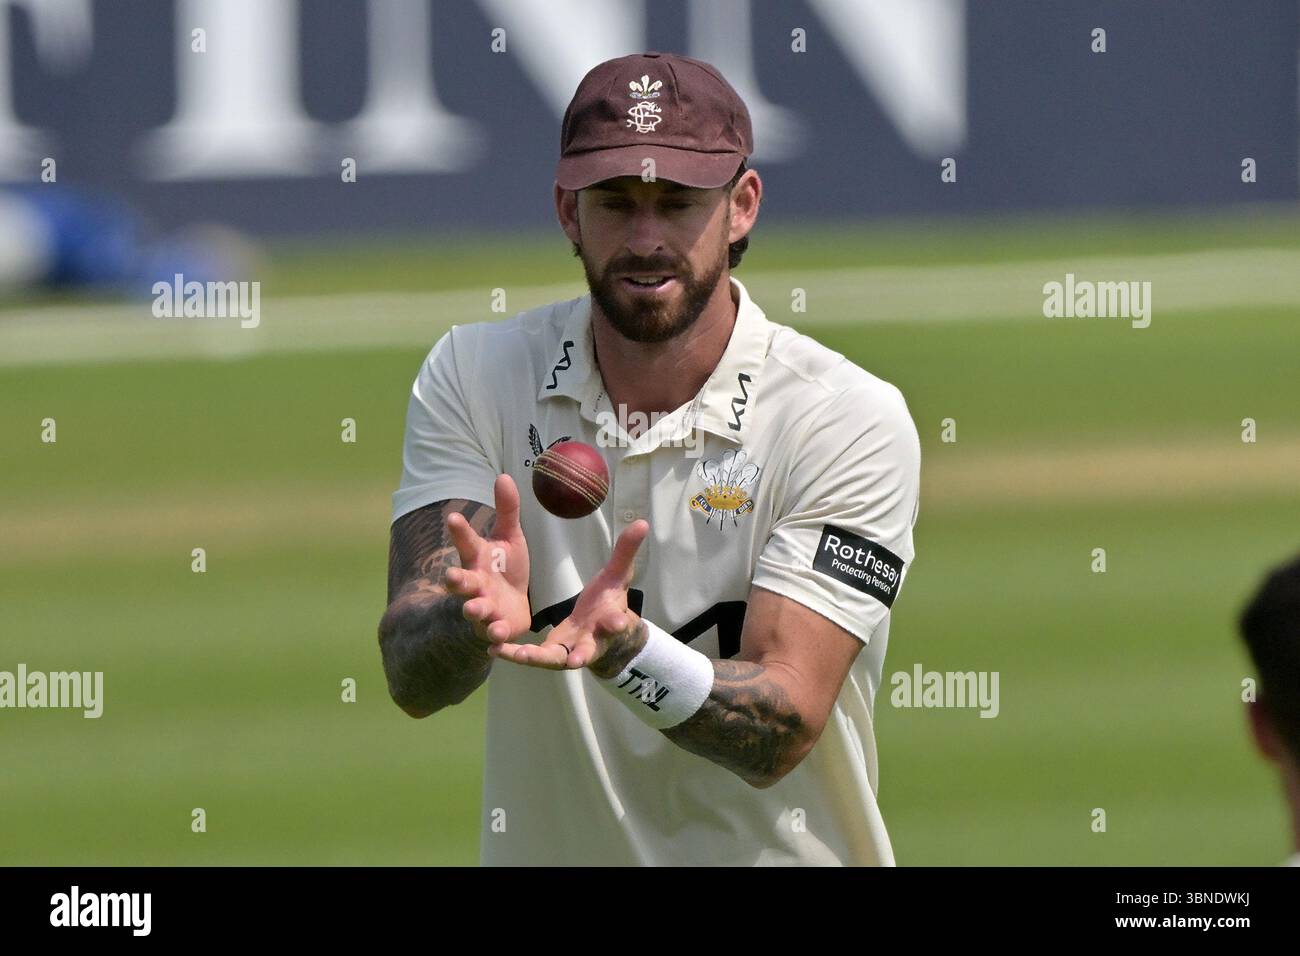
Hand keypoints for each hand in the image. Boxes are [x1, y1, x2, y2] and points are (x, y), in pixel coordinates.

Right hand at [444, 474, 531, 644]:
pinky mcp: (496, 629)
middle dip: (455, 579)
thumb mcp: (510, 538)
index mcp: (478, 558)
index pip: (466, 542)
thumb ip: (507, 510)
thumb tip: (503, 476)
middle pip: (461, 581)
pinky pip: (493, 635)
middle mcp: (475, 583)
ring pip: (474, 610)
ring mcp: (483, 608)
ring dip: (474, 610)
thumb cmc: (506, 569)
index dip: (459, 531)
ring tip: (474, 608)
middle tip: (450, 576)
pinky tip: (498, 636)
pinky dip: (495, 636)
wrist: (512, 609)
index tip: (452, 517)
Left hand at [491, 519, 648, 670]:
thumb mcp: (617, 575)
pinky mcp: (551, 655)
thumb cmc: (609, 601)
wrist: (602, 631)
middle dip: (582, 654)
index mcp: (609, 621)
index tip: (616, 623)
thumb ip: (626, 552)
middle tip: (575, 660)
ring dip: (537, 658)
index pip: (616, 623)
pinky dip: (515, 654)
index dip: (617, 624)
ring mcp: (570, 651)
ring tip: (519, 654)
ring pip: (554, 659)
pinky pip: (533, 657)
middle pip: (588, 651)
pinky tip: (496, 648)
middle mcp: (591, 641)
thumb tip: (643, 523)